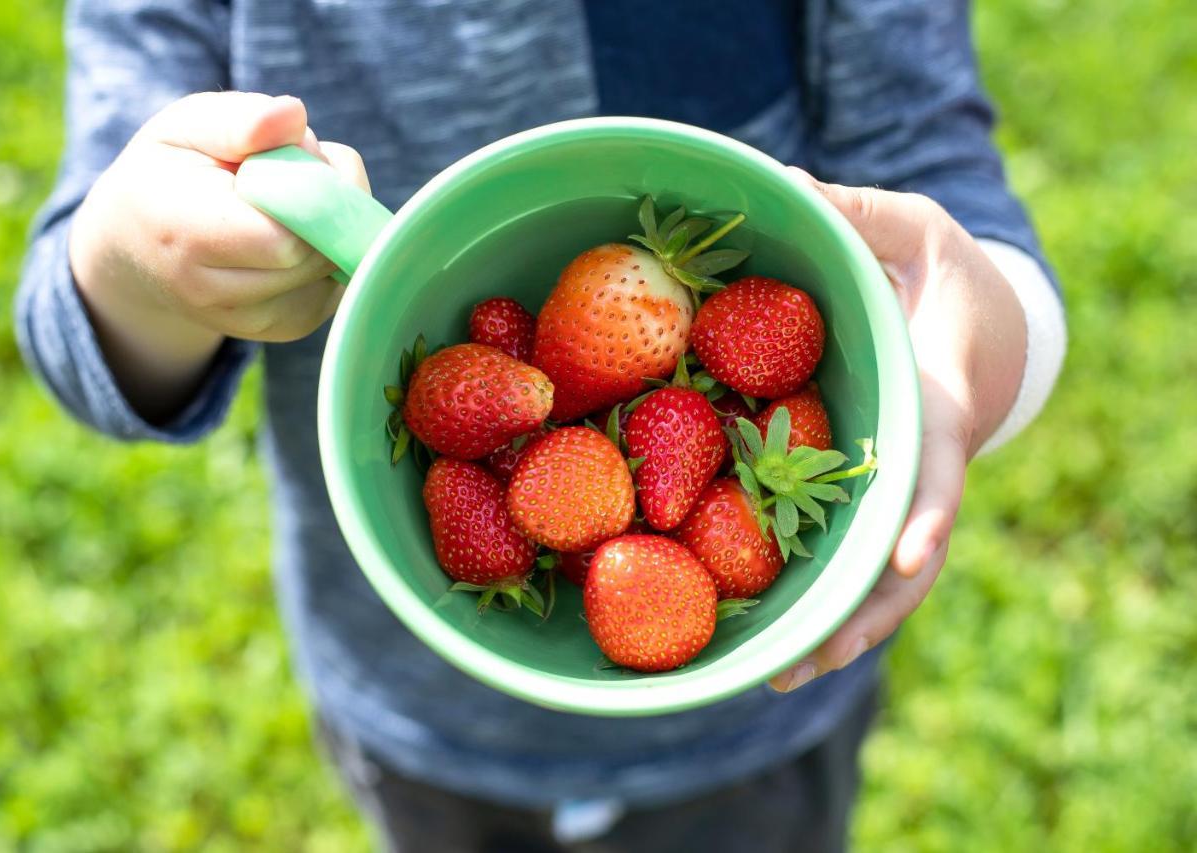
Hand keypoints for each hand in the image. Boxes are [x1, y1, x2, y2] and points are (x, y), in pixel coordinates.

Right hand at [69, 91, 368, 420]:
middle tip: (298, 168)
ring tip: (289, 201)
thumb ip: (239, 119)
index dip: (314, 187)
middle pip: (316, 253)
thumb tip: (294, 116)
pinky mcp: (283, 329)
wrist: (137, 247)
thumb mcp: (186, 126)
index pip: (285, 233)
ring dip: (333, 228)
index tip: (299, 151)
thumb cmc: (169, 172)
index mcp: (185, 232)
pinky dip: (331, 255)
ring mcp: (250, 321)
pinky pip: (336, 290)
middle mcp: (213, 292)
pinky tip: (296, 232)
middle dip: (330, 203)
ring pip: (333, 272)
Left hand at [770, 170, 1026, 691]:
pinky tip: (763, 637)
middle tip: (808, 659)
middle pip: (906, 554)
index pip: (936, 462)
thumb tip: (781, 181)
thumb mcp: (912, 230)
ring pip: (876, 575)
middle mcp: (920, 463)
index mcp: (935, 400)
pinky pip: (845, 554)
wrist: (976, 327)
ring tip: (774, 674)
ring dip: (835, 626)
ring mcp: (898, 491)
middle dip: (866, 609)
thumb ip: (857, 212)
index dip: (923, 511)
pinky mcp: (870, 500)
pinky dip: (816, 597)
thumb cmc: (940, 276)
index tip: (904, 556)